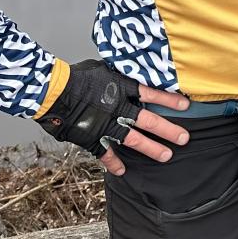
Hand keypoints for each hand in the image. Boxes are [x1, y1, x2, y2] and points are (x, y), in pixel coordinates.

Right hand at [37, 60, 189, 174]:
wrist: (51, 91)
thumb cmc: (74, 75)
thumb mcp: (102, 68)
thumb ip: (117, 74)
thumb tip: (129, 71)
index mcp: (121, 88)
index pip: (151, 94)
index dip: (169, 100)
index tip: (186, 106)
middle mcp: (117, 107)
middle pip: (148, 121)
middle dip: (168, 130)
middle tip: (184, 138)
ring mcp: (105, 124)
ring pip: (133, 139)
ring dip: (151, 148)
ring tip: (166, 156)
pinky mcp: (90, 137)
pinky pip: (104, 153)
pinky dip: (113, 162)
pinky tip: (122, 170)